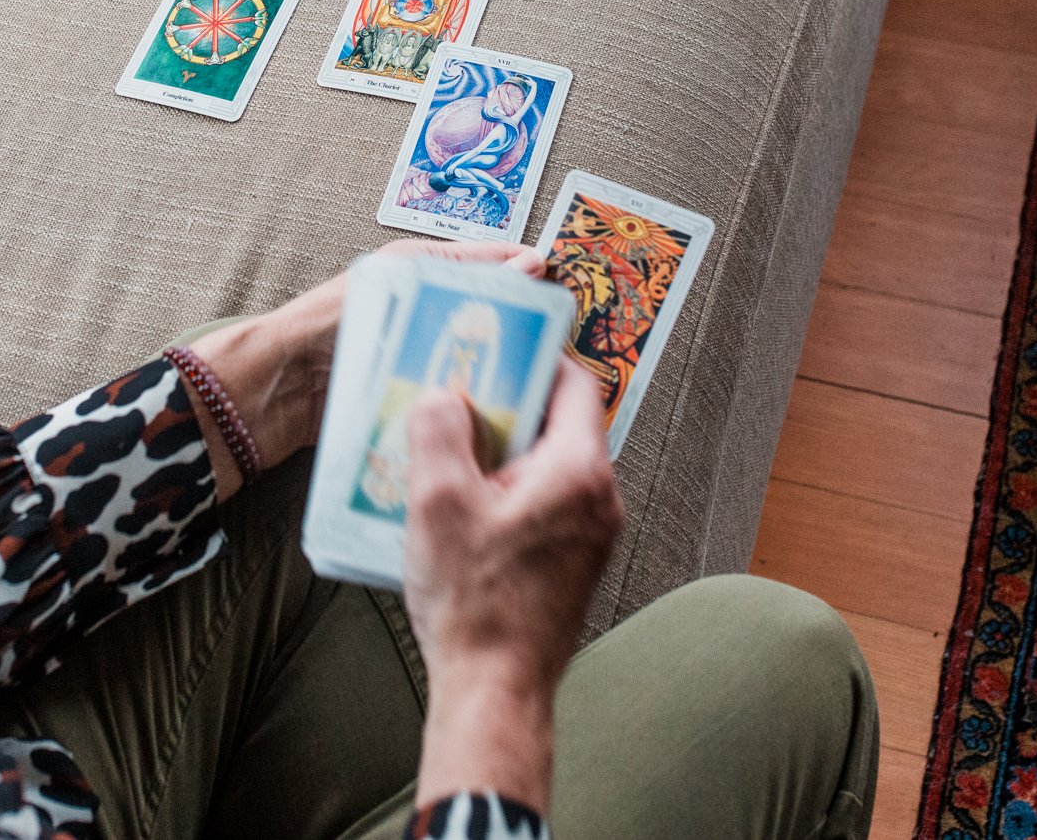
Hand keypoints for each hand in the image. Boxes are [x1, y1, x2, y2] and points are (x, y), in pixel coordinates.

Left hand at [184, 240, 546, 495]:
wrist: (280, 386)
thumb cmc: (328, 323)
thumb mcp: (400, 282)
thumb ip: (465, 271)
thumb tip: (533, 263)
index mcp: (428, 276)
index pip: (497, 274)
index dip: (533, 289)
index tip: (568, 308)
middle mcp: (429, 317)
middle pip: (495, 326)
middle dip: (526, 342)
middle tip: (560, 364)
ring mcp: (422, 361)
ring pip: (481, 367)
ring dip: (504, 382)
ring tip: (540, 397)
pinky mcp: (414, 401)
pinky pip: (456, 403)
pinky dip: (476, 410)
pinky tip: (501, 423)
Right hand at [403, 357, 622, 813]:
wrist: (495, 691)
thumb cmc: (475, 604)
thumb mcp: (437, 501)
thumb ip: (438, 431)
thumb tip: (442, 397)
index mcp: (578, 471)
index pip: (575, 383)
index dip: (535, 356)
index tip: (496, 345)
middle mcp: (599, 499)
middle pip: (559, 423)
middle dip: (506, 406)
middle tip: (456, 397)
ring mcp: (591, 535)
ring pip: (549, 466)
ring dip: (502, 452)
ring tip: (447, 453)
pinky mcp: (572, 564)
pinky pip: (544, 504)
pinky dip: (508, 491)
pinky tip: (459, 507)